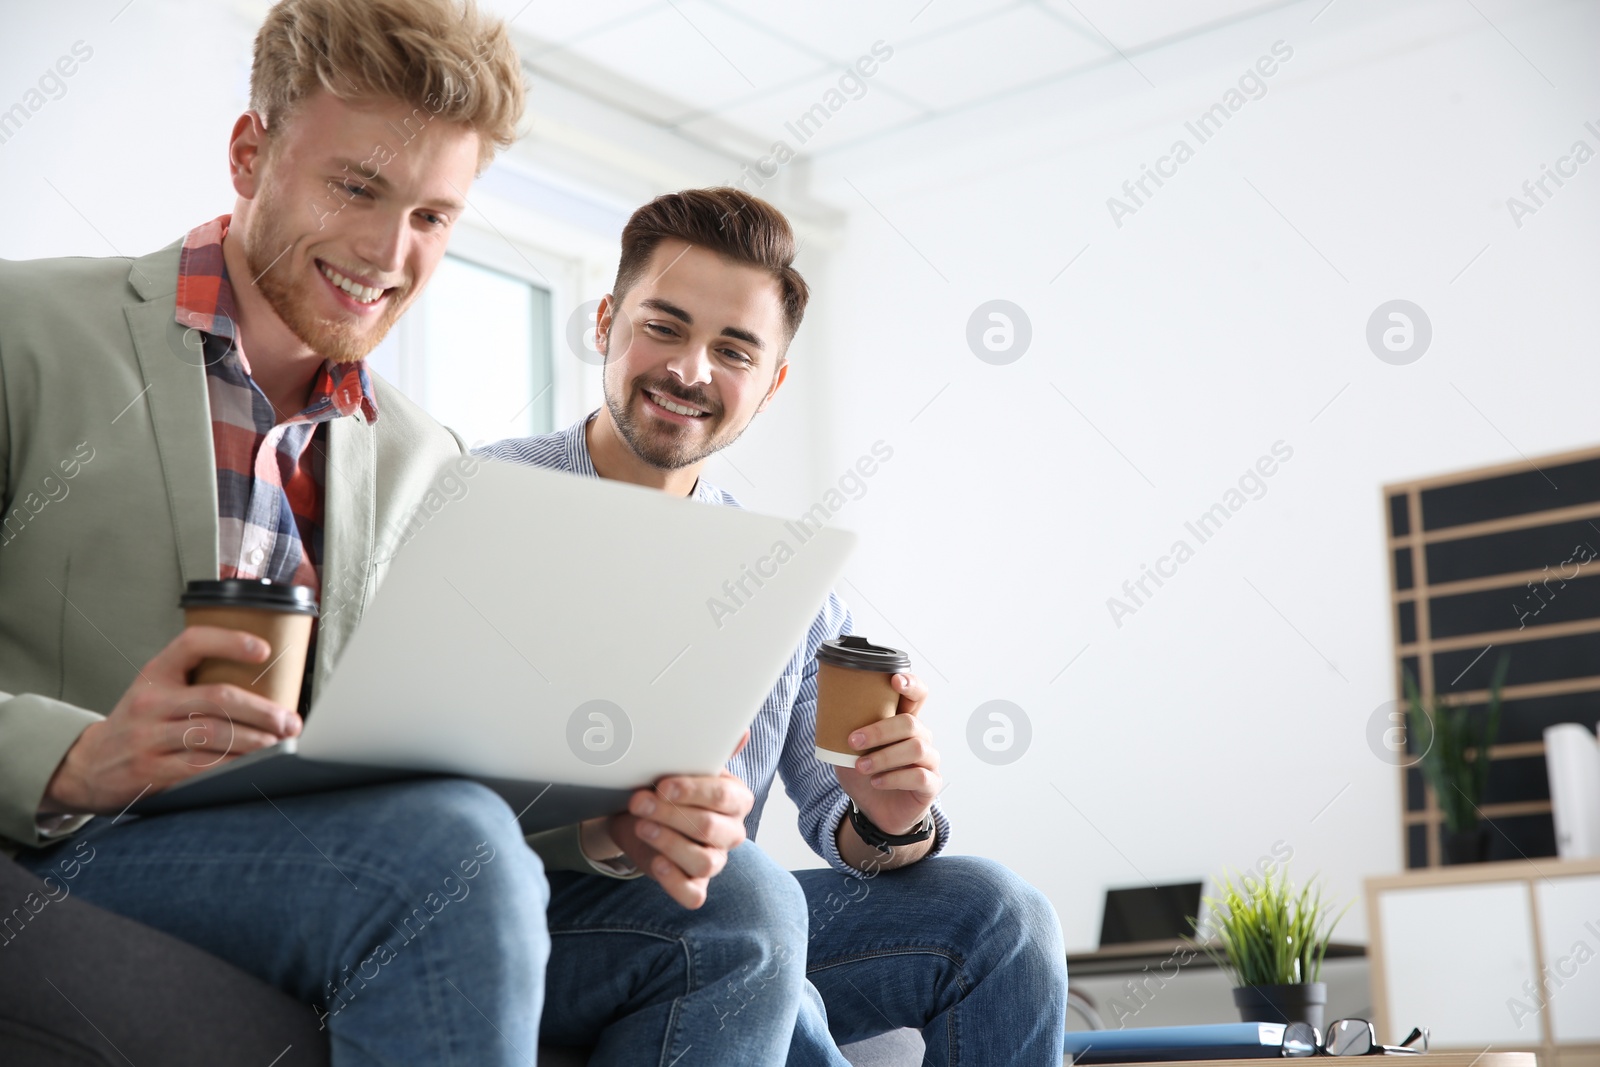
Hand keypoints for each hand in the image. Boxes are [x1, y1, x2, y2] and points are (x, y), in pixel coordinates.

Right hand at [39, 626, 302, 815]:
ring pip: (214, 735)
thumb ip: (196, 682)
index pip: (192, 643)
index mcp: (155, 674)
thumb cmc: (138, 724)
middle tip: (290, 722)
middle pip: (218, 698)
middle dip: (263, 711)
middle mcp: (150, 702)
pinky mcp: (150, 771)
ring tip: (280, 746)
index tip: (265, 649)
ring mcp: (148, 737)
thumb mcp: (156, 690)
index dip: (230, 641)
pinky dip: (233, 767)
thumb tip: (266, 686)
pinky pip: (201, 768)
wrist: (88, 765)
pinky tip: (253, 767)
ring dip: (256, 742)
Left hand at [592, 730, 752, 908]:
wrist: (637, 815)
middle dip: (670, 815)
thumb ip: (708, 750)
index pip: (724, 797)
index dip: (693, 791)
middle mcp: (731, 832)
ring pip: (703, 862)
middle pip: (710, 829)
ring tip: (643, 827)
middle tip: (640, 802)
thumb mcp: (682, 765)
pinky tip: (657, 862)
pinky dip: (674, 881)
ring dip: (668, 843)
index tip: (663, 785)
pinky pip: (694, 894)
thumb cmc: (666, 788)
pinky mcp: (695, 884)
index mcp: (735, 799)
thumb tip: (741, 730)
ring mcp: (715, 860)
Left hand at [834, 673, 940, 835]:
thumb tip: (823, 696)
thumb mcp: (848, 749)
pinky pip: (919, 776)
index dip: (910, 683)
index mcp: (903, 721)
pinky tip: (877, 781)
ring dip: (884, 756)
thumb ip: (843, 726)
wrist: (875, 811)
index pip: (917, 694)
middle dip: (879, 730)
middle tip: (853, 741)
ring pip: (915, 748)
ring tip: (861, 766)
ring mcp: (928, 760)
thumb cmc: (865, 774)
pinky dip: (893, 778)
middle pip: (910, 722)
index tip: (893, 679)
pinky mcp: (930, 784)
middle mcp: (921, 737)